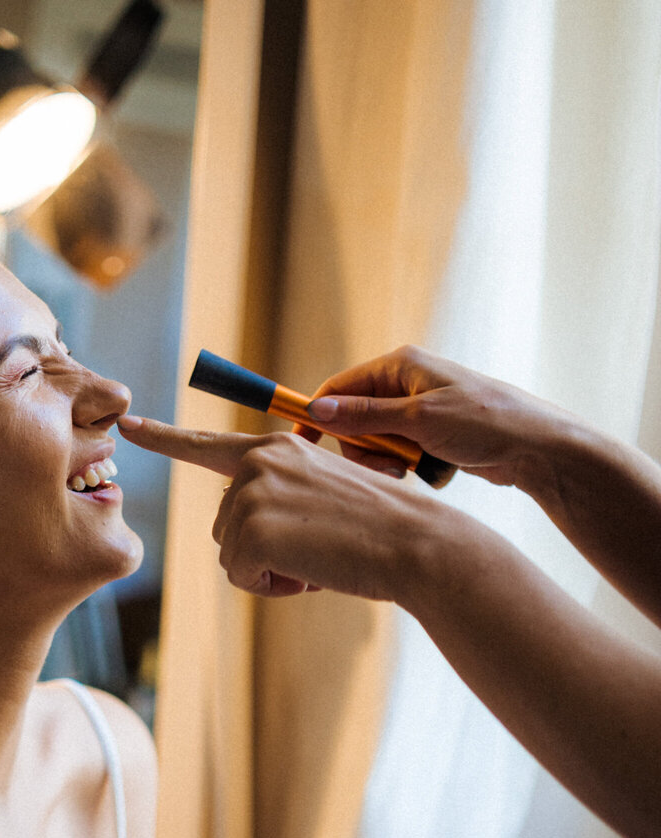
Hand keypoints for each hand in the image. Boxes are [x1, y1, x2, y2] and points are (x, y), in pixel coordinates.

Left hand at [117, 416, 434, 599]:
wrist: (418, 543)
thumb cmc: (384, 527)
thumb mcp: (327, 493)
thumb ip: (283, 496)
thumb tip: (247, 532)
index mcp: (275, 448)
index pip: (207, 444)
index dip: (164, 438)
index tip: (129, 426)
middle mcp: (257, 462)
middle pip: (224, 526)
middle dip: (262, 550)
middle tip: (319, 548)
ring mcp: (252, 494)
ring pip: (231, 555)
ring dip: (270, 570)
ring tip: (320, 557)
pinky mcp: (252, 530)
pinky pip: (241, 576)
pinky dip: (273, 586)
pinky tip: (312, 571)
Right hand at [308, 346, 569, 488]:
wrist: (536, 448)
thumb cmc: (483, 423)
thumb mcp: (418, 419)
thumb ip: (365, 416)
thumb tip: (318, 409)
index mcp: (399, 365)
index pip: (339, 387)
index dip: (317, 415)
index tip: (301, 445)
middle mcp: (406, 384)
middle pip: (354, 420)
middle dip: (363, 448)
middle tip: (387, 467)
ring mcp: (419, 410)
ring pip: (376, 442)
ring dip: (387, 462)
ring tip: (413, 470)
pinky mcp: (432, 435)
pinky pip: (400, 454)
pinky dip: (408, 467)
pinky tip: (431, 472)